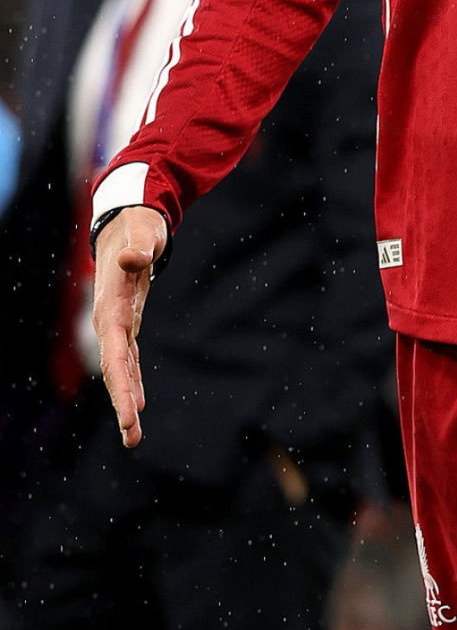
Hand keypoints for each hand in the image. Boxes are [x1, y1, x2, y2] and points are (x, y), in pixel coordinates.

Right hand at [92, 205, 168, 447]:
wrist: (128, 221)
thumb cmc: (138, 227)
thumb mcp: (143, 232)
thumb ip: (140, 247)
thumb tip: (134, 258)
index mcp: (112, 306)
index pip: (115, 354)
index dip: (121, 384)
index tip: (129, 413)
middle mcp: (111, 320)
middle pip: (116, 369)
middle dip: (122, 403)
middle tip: (133, 438)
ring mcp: (117, 323)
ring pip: (121, 369)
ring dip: (126, 399)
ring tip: (133, 435)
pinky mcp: (126, 321)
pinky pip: (128, 359)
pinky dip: (131, 381)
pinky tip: (136, 403)